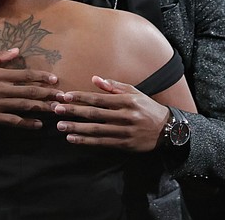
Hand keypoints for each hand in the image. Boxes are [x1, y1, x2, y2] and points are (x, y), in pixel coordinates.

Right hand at [0, 48, 62, 128]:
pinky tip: (37, 125)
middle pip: (28, 92)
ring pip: (23, 107)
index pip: (25, 75)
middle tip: (63, 97)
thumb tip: (17, 51)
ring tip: (56, 110)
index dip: (41, 77)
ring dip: (41, 109)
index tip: (54, 80)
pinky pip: (11, 121)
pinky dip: (25, 123)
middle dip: (47, 94)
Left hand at [52, 76, 168, 150]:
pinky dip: (86, 141)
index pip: (99, 98)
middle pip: (95, 114)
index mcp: (126, 101)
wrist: (168, 130)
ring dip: (76, 128)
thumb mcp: (134, 92)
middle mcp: (125, 116)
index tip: (65, 96)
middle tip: (57, 110)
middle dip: (74, 111)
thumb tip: (94, 79)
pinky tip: (73, 138)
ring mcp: (124, 132)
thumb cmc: (147, 107)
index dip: (81, 97)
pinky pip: (101, 142)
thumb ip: (113, 86)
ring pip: (96, 130)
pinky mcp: (124, 144)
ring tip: (60, 125)